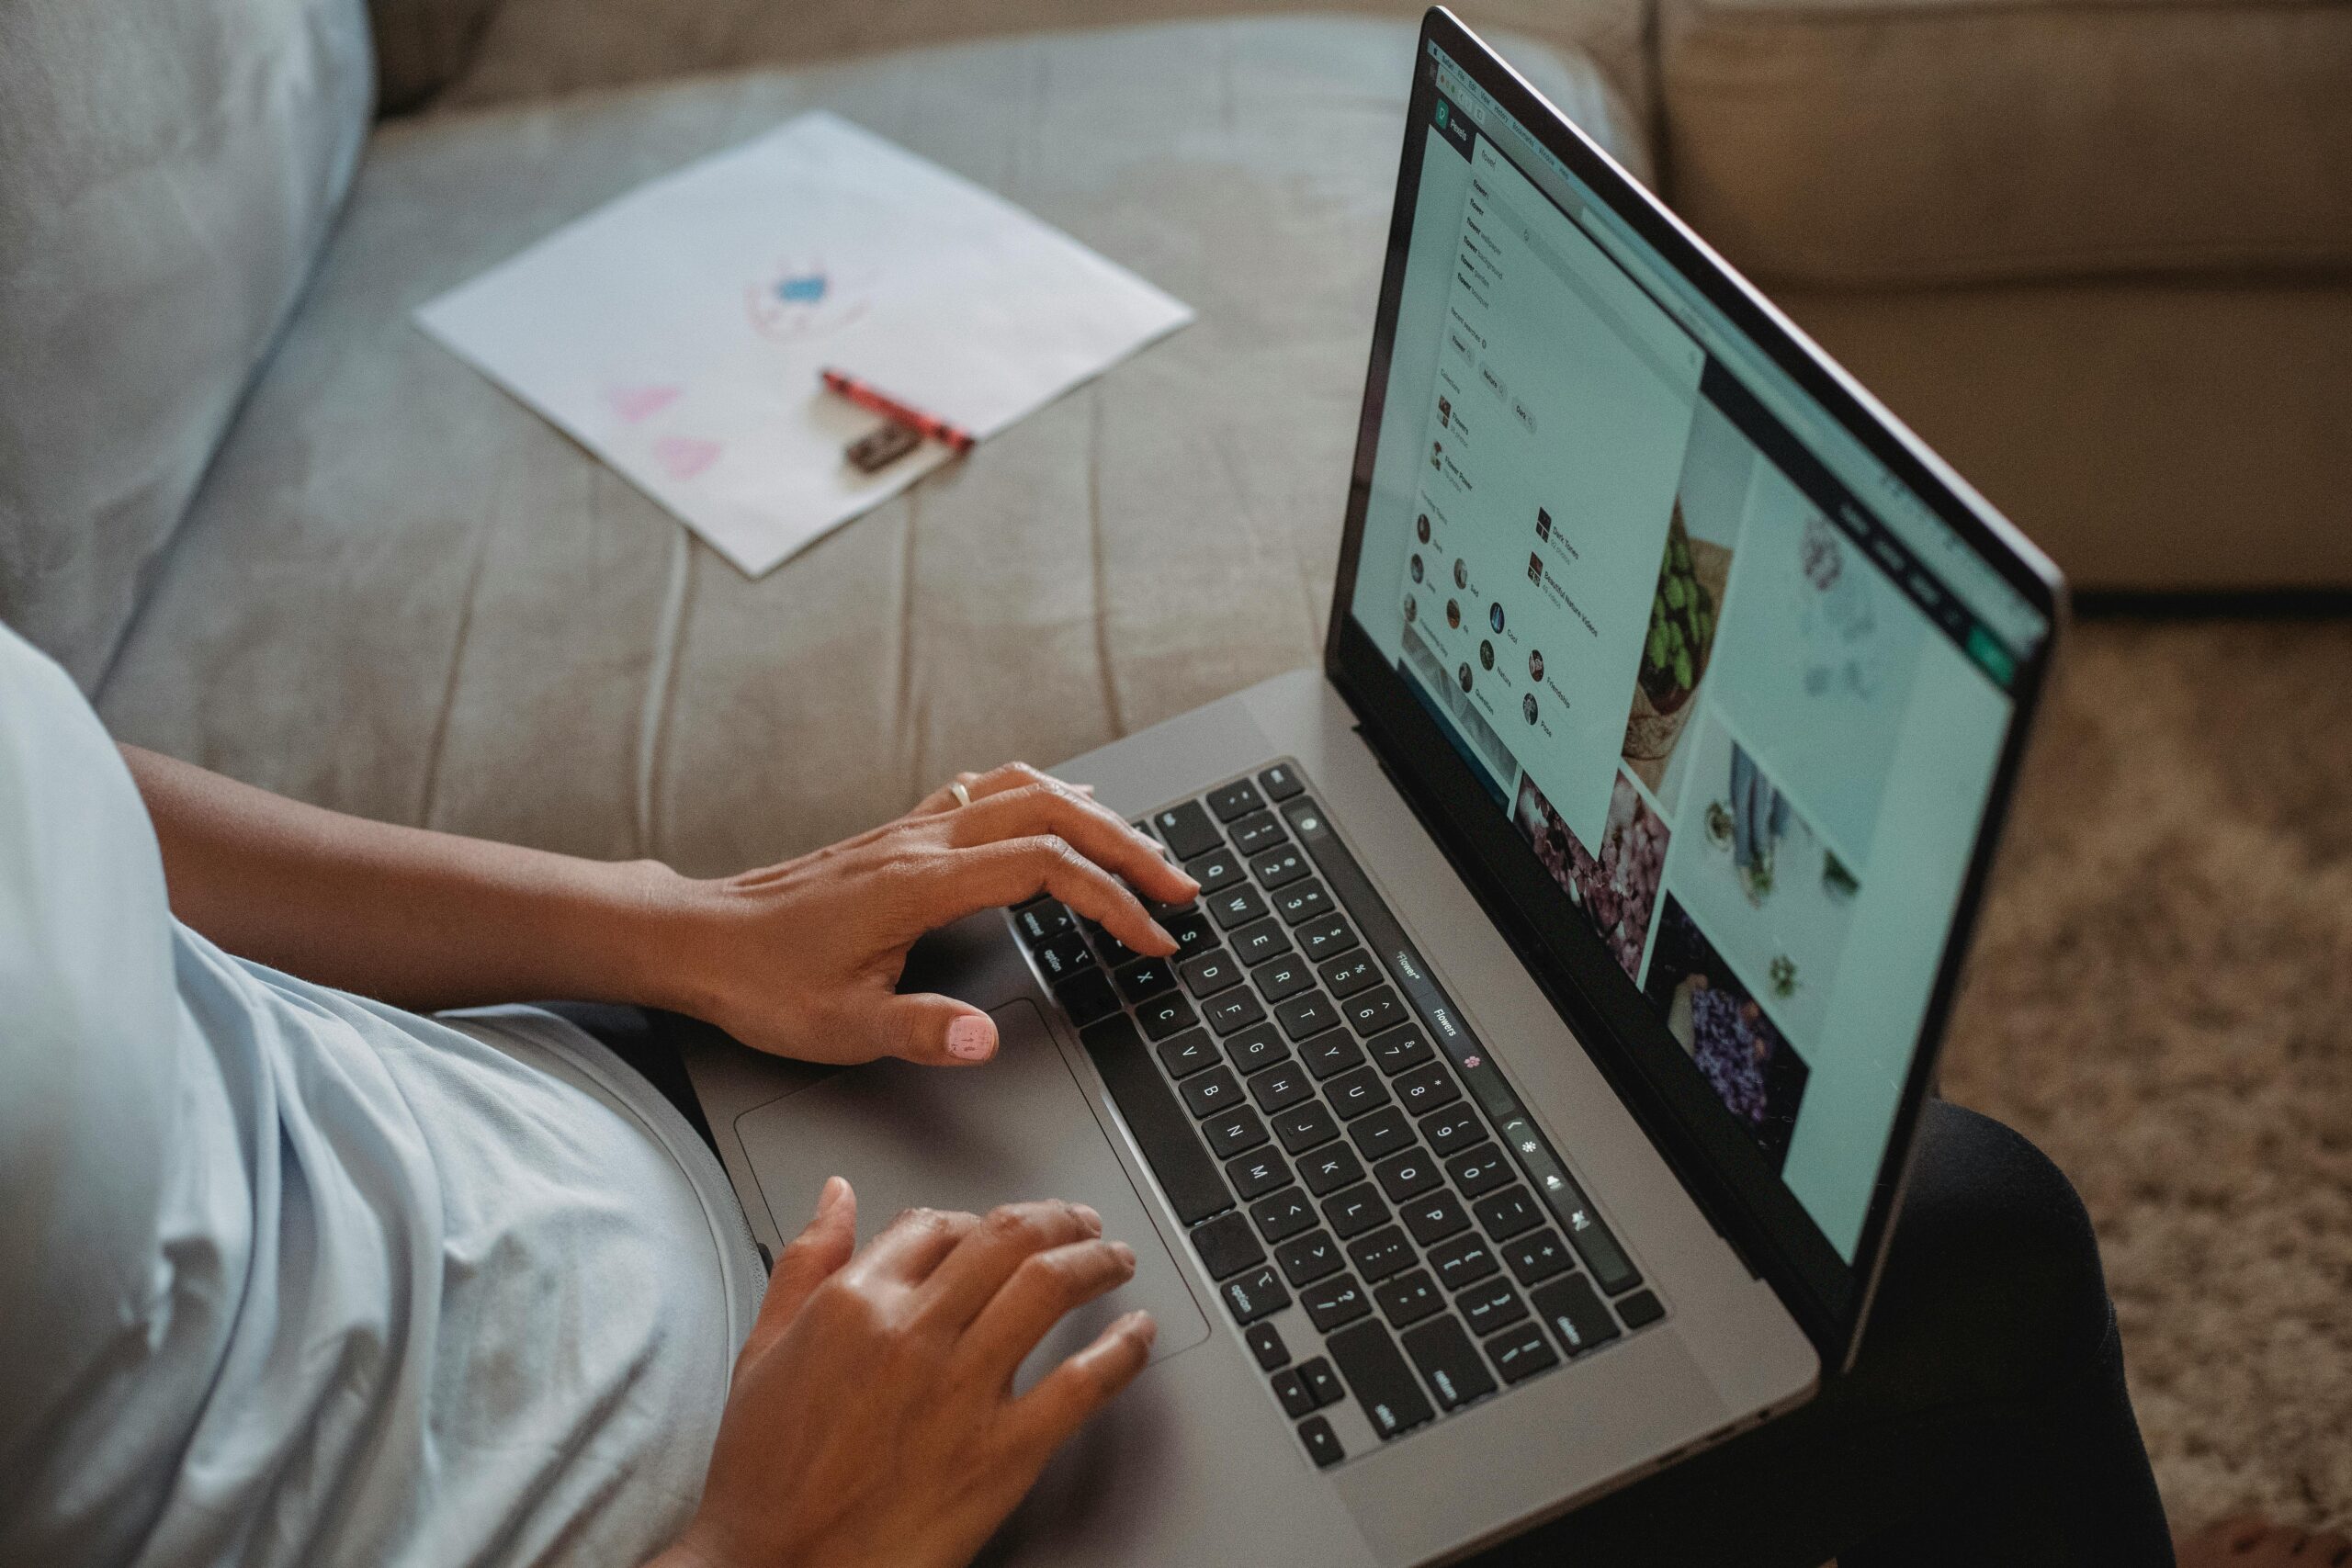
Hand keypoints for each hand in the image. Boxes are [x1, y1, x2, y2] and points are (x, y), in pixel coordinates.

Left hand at [653, 763, 1196, 1067]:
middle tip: (1181, 890)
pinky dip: (1043, 796)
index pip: (1047, 871)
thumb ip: (919, 1030)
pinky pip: (989, 792)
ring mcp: (913, 831)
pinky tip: (1060, 811)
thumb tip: (986, 1037)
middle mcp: (925, 843)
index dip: (1113, 902)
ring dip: (1095, 818)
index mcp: (922, 884)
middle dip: (1130, 850)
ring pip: (1026, 792)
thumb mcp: (839, 1026)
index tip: (1153, 941)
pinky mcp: (901, 835)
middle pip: (1055, 815)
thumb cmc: (763, 984)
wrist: (699, 938)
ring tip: (1142, 851)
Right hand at [654, 1180, 1156, 1567]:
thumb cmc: (764, 1479)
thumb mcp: (763, 1350)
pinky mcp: (1002, 1452)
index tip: (993, 1231)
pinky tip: (1137, 1336)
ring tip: (1115, 1258)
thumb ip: (804, 1263)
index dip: (974, 1221)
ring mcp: (962, 1390)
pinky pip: (1082, 1382)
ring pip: (1049, 1286)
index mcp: (855, 1304)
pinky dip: (1122, 1350)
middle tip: (1081, 1222)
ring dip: (1097, 1259)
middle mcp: (914, 1333)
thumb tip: (837, 1197)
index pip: (934, 1226)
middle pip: (1007, 1238)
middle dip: (1056, 1218)